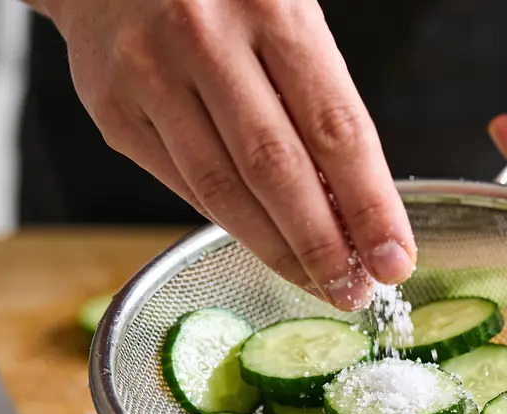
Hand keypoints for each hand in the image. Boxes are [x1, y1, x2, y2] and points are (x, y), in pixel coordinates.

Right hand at [33, 0, 415, 310]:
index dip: (370, 205)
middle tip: (356, 292)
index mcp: (271, 7)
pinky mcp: (112, 110)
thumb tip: (358, 211)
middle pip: (277, 169)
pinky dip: (231, 224)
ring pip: (223, 191)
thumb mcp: (287, 15)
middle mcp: (205, 37)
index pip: (336, 127)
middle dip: (324, 245)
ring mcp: (149, 75)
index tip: (394, 259)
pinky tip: (265, 244)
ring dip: (278, 251)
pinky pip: (183, 186)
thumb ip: (320, 101)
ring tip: (318, 284)